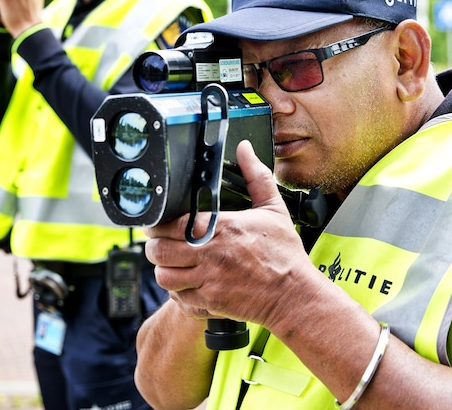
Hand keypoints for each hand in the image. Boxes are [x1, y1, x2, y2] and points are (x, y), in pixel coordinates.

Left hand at [143, 140, 313, 327]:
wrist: (295, 295)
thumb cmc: (284, 255)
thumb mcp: (274, 209)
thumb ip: (255, 176)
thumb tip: (244, 149)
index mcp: (221, 228)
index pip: (170, 224)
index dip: (158, 224)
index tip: (159, 224)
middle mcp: (209, 254)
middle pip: (159, 251)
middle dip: (156, 246)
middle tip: (162, 243)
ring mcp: (208, 280)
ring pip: (164, 277)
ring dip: (164, 269)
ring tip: (172, 264)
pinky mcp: (210, 302)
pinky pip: (179, 299)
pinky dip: (178, 292)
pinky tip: (187, 283)